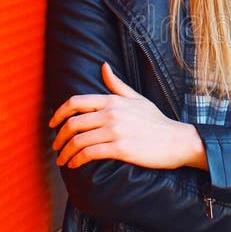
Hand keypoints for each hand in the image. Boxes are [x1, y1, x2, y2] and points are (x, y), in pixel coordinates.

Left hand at [49, 63, 206, 170]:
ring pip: (78, 140)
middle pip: (73, 123)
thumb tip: (103, 66)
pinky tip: (75, 165)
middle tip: (57, 147)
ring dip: (66, 152)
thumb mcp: (137, 99)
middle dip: (59, 137)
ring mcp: (116, 131)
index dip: (59, 113)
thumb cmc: (157, 121)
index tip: (53, 123)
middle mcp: (112, 113)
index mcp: (113, 100)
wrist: (177, 140)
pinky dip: (77, 160)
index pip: (76, 102)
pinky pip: (90, 154)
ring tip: (63, 160)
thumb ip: (117, 85)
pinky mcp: (120, 149)